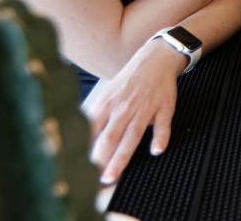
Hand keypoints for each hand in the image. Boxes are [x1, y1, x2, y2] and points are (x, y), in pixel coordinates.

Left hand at [83, 39, 186, 184]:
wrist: (155, 59)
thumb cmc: (129, 81)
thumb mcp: (106, 94)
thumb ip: (94, 117)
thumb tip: (77, 139)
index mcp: (107, 105)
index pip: (92, 132)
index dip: (85, 152)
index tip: (79, 171)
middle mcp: (124, 107)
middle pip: (110, 137)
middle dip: (101, 160)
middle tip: (94, 181)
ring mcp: (145, 108)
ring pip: (132, 135)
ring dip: (122, 156)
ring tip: (113, 175)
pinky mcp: (164, 107)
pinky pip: (162, 125)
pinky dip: (160, 137)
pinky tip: (156, 150)